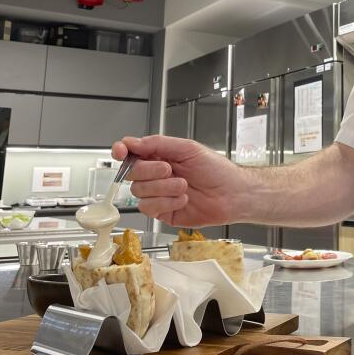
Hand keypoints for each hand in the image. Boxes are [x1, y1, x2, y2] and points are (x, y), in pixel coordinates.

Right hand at [112, 135, 249, 227]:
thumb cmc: (217, 170)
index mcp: (161, 157)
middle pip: (132, 173)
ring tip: (183, 186)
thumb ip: (158, 144)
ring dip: (162, 188)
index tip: (121, 151)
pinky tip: (182, 199)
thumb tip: (133, 142)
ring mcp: (159, 195)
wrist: (233, 194)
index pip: (132, 153)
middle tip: (169, 169)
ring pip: (139, 192)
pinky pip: (149, 208)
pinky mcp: (163, 212)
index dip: (123, 151)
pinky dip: (166, 202)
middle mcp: (157, 176)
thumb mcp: (188, 148)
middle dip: (150, 171)